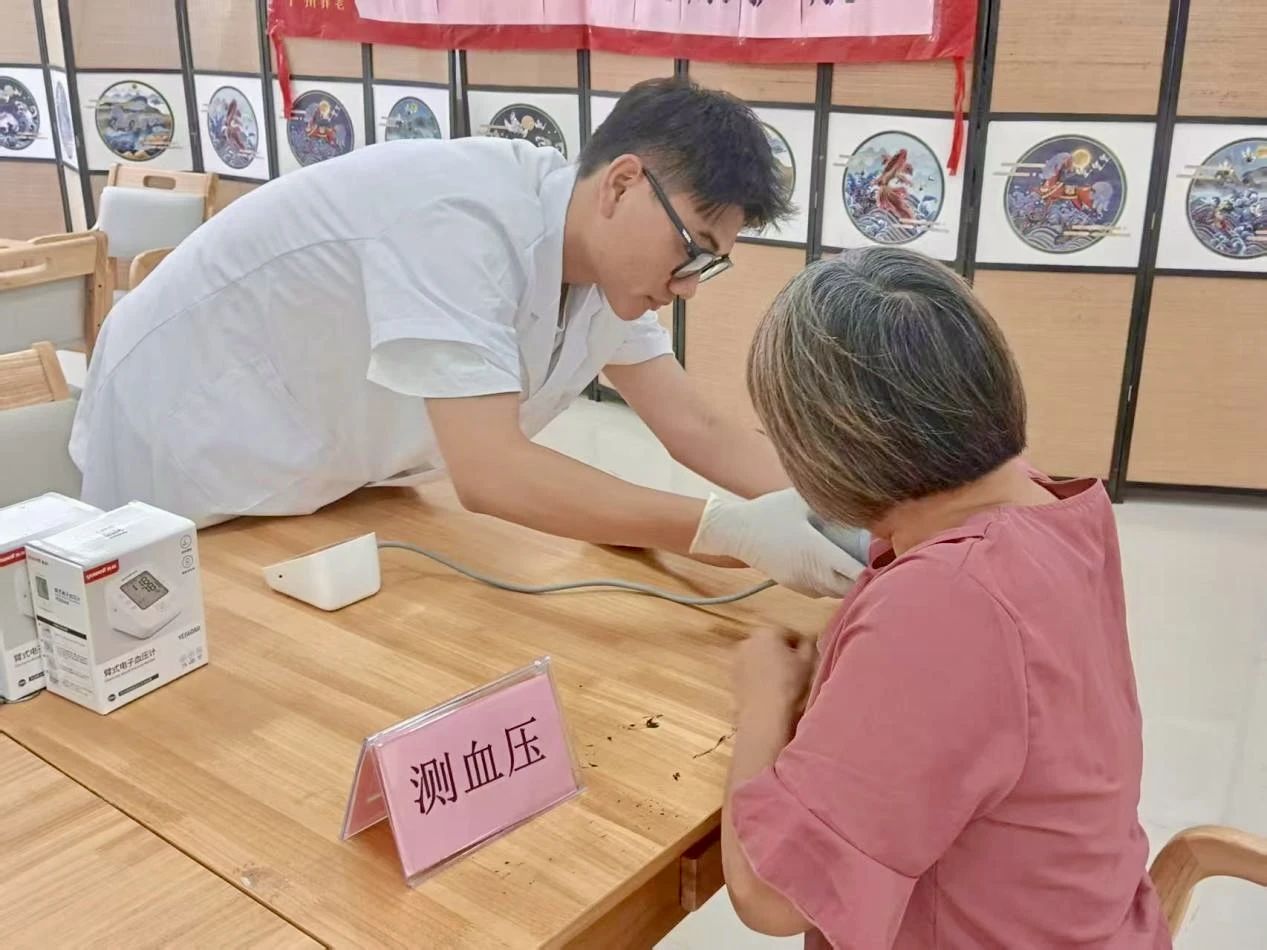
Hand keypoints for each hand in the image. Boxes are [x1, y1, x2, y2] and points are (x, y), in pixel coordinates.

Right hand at [689, 488, 864, 596]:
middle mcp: (809, 571)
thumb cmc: (768, 512)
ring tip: (859, 568)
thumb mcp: (800, 500)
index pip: (852, 571)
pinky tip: (835, 569)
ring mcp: (799, 581)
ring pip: (834, 592)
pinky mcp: (792, 584)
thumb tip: (858, 498)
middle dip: (864, 580)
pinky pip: (820, 591)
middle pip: (847, 588)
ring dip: (847, 584)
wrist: (734, 532)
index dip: (871, 571)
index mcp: (814, 549)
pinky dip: (831, 585)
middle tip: (878, 566)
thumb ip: (828, 502)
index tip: (885, 562)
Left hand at [733, 627, 816, 720]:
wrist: (764, 713)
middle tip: (795, 669)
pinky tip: (768, 688)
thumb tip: (808, 640)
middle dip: (782, 653)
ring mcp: (737, 658)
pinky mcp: (732, 675)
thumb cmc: (789, 684)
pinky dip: (758, 675)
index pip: (789, 633)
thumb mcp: (808, 662)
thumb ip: (809, 645)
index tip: (807, 658)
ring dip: (768, 663)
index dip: (801, 646)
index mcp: (768, 632)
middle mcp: (749, 640)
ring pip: (759, 656)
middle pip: (771, 643)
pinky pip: (749, 670)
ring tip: (781, 681)